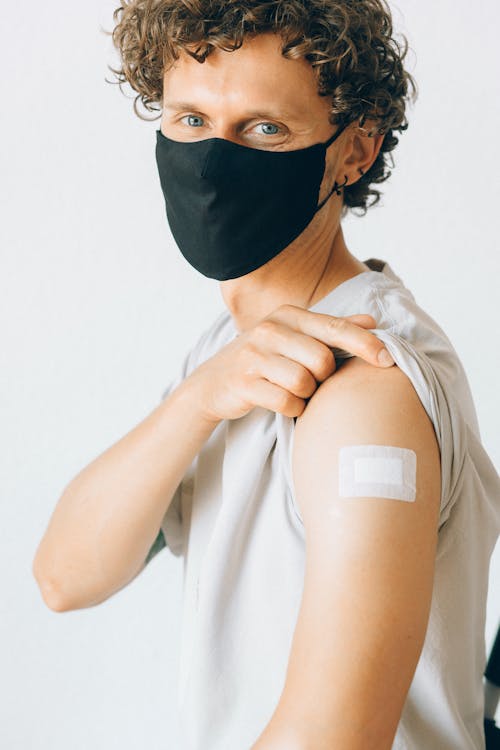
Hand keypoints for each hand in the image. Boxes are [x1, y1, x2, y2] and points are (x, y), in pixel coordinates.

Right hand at [187, 303, 393, 422]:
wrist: (213, 383)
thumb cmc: (263, 360)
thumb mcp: (294, 338)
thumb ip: (331, 330)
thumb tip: (372, 322)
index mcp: (288, 315)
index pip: (335, 328)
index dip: (365, 343)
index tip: (387, 359)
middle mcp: (270, 329)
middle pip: (323, 360)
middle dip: (323, 377)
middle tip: (310, 380)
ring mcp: (254, 355)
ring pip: (304, 382)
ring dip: (306, 394)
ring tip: (292, 390)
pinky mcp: (243, 381)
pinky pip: (286, 402)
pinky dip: (291, 408)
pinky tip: (281, 402)